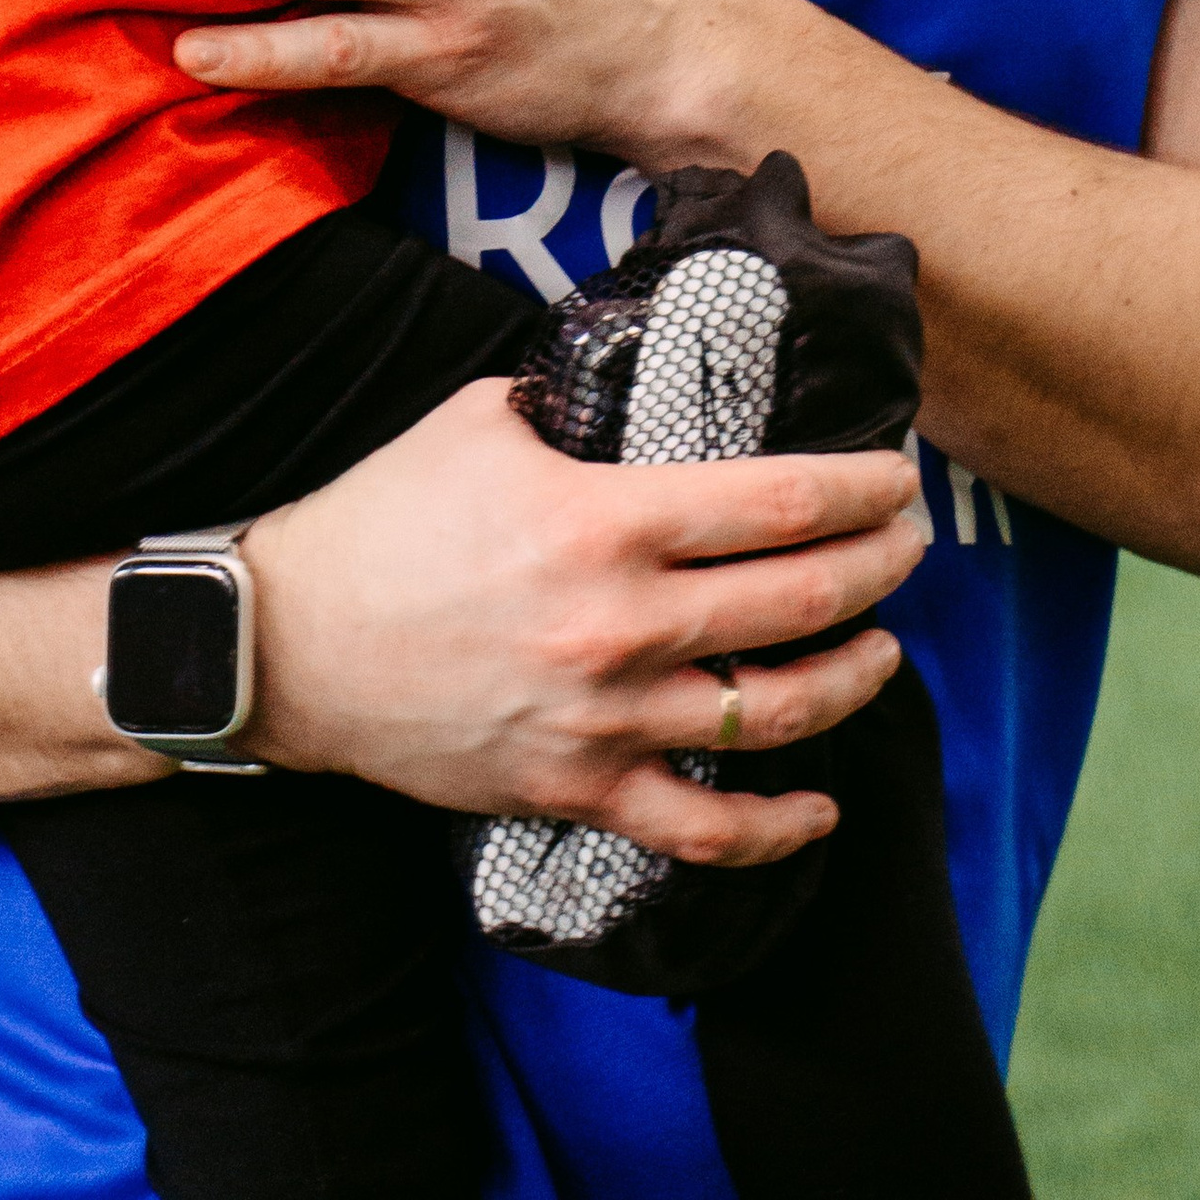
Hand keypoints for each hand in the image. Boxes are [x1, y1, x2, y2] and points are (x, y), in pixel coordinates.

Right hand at [244, 380, 924, 860]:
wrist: (289, 643)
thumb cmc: (383, 516)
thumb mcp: (480, 415)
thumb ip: (575, 399)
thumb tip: (642, 371)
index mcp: (605, 519)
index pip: (781, 501)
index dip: (862, 487)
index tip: (899, 475)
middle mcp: (621, 623)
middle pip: (802, 600)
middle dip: (881, 567)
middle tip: (909, 542)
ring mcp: (604, 719)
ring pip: (777, 713)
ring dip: (854, 677)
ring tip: (883, 645)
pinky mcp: (577, 791)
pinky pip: (702, 828)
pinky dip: (777, 826)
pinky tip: (822, 803)